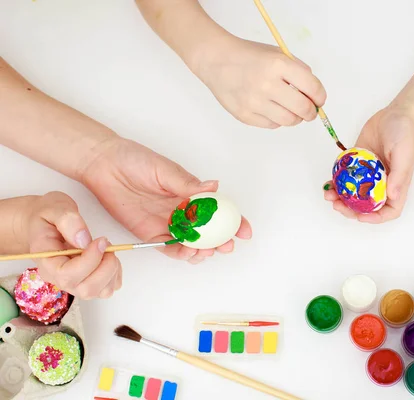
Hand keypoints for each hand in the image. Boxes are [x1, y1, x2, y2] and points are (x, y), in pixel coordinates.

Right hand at [28, 192, 121, 299]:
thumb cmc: (48, 217)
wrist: (44, 223)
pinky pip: (108, 288)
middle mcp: (58, 278)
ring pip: (100, 291)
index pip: (67, 275)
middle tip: (106, 244)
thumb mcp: (55, 207)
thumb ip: (68, 220)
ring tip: (107, 249)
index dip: (89, 261)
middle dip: (105, 267)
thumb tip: (84, 240)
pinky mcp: (88, 282)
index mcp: (47, 261)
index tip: (100, 241)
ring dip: (112, 270)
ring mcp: (74, 282)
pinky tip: (108, 257)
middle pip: (86, 289)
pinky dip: (116, 274)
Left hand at [80, 138, 251, 262]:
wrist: (103, 165)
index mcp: (191, 193)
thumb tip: (213, 187)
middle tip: (226, 246)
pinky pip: (169, 247)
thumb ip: (186, 183)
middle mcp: (182, 210)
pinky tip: (188, 252)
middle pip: (208, 231)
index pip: (218, 209)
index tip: (244, 231)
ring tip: (206, 252)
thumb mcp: (164, 169)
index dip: (234, 221)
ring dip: (202, 250)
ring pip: (191, 242)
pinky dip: (180, 252)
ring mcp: (167, 223)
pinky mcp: (150, 233)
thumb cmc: (135, 160)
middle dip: (221, 241)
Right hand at [194, 36, 325, 128]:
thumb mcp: (277, 54)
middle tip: (309, 110)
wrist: (217, 60)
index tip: (319, 100)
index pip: (312, 87)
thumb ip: (298, 71)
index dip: (320, 97)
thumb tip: (315, 95)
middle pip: (303, 109)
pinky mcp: (245, 115)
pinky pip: (272, 125)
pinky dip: (277, 120)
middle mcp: (267, 84)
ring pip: (289, 121)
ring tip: (291, 110)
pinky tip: (271, 109)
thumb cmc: (250, 56)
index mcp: (278, 65)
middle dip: (311, 112)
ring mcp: (254, 102)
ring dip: (295, 118)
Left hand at [323, 108, 413, 222]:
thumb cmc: (405, 134)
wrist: (395, 114)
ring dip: (340, 198)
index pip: (389, 211)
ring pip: (354, 194)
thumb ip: (399, 176)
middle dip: (350, 209)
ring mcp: (369, 175)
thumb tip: (393, 196)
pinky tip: (328, 182)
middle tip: (337, 205)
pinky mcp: (358, 164)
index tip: (360, 216)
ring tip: (329, 194)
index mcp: (396, 186)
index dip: (376, 218)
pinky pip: (346, 178)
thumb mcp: (405, 154)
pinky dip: (337, 182)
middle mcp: (382, 183)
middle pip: (367, 206)